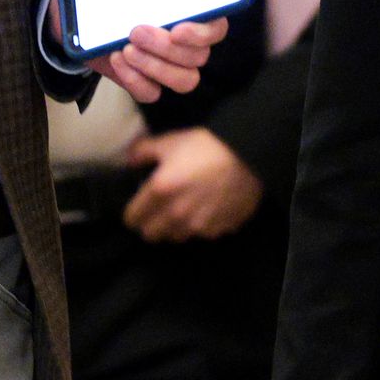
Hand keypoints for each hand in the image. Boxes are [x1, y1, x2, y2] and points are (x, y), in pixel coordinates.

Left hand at [45, 0, 228, 102]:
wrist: (66, 0)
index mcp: (188, 7)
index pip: (217, 26)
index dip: (205, 32)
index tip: (180, 27)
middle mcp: (182, 37)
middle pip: (199, 57)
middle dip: (168, 48)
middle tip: (136, 30)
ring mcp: (162, 60)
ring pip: (184, 79)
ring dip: (156, 67)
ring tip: (126, 47)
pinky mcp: (139, 77)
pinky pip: (152, 93)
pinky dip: (136, 81)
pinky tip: (118, 60)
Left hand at [122, 127, 265, 242]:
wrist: (250, 155)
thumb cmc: (207, 145)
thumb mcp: (172, 141)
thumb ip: (143, 151)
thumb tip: (130, 161)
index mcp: (159, 192)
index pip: (131, 219)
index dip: (133, 212)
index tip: (140, 205)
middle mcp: (175, 214)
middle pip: (150, 235)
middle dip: (151, 224)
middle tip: (159, 210)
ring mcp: (198, 225)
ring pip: (175, 237)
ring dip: (175, 228)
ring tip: (184, 210)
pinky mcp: (219, 229)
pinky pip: (201, 234)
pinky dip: (201, 226)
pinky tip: (208, 209)